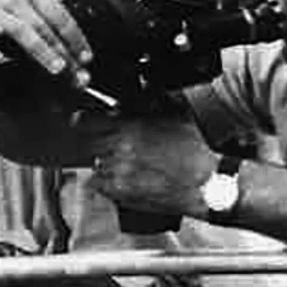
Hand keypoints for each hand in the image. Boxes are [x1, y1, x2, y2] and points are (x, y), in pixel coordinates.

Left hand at [84, 111, 216, 219]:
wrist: (207, 183)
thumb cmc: (197, 150)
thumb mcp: (177, 115)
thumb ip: (152, 104)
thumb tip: (137, 94)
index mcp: (131, 127)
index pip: (88, 121)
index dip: (83, 121)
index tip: (79, 121)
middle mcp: (120, 148)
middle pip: (93, 144)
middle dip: (102, 143)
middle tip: (118, 147)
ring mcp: (119, 172)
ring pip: (98, 164)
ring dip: (107, 163)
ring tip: (130, 166)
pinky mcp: (122, 193)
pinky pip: (100, 185)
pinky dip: (107, 182)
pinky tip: (124, 180)